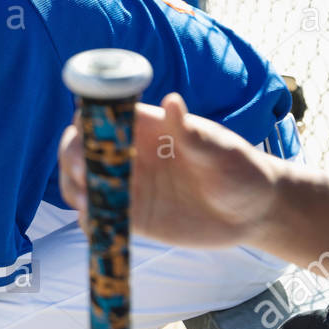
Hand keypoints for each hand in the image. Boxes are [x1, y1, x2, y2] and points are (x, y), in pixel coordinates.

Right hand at [58, 92, 278, 248]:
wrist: (256, 212)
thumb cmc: (242, 170)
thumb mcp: (220, 151)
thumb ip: (192, 134)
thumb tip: (172, 101)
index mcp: (148, 129)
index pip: (102, 119)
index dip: (85, 126)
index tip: (86, 143)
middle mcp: (131, 156)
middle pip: (82, 150)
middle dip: (71, 161)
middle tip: (84, 179)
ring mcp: (131, 187)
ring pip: (84, 184)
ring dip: (75, 191)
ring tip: (86, 206)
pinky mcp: (135, 218)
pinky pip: (100, 217)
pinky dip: (89, 222)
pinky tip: (94, 227)